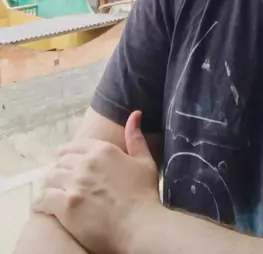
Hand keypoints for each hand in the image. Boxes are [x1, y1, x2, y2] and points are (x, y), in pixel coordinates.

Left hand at [32, 110, 160, 253]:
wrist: (139, 225)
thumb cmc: (144, 195)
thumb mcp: (144, 161)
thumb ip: (136, 137)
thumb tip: (135, 114)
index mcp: (103, 150)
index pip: (76, 146)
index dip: (67, 152)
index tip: (63, 158)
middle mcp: (86, 163)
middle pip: (62, 161)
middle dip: (59, 169)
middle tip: (58, 179)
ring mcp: (75, 183)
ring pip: (51, 178)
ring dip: (49, 184)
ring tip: (49, 191)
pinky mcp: (66, 205)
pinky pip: (44, 198)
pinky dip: (40, 201)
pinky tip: (40, 205)